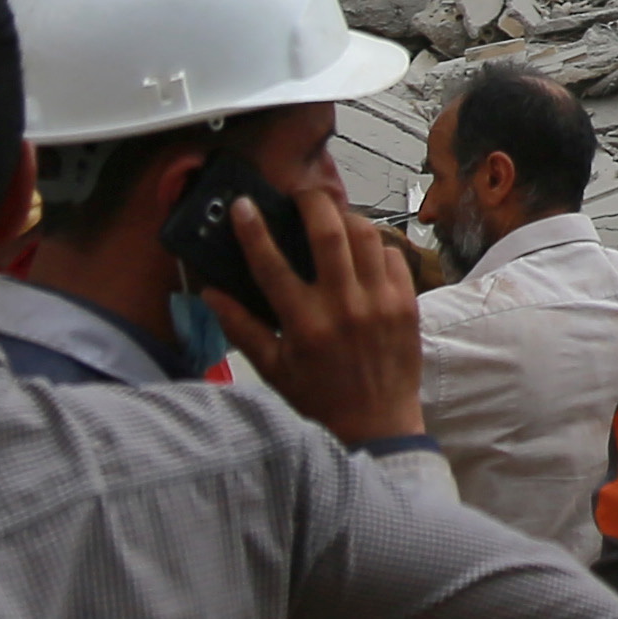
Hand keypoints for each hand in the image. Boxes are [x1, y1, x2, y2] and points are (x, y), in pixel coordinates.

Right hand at [204, 169, 423, 443]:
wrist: (378, 424)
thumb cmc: (319, 397)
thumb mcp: (273, 369)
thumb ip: (241, 328)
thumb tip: (209, 293)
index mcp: (305, 324)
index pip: (271, 265)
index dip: (253, 230)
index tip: (242, 205)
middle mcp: (344, 306)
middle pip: (329, 232)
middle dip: (312, 202)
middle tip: (301, 194)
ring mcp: (380, 301)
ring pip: (366, 235)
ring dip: (347, 217)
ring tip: (333, 216)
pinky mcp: (407, 302)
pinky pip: (394, 255)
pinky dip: (377, 244)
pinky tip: (364, 249)